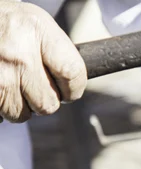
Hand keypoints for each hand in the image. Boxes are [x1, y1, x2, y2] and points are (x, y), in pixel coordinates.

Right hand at [0, 1, 86, 122]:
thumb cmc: (6, 22)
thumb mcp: (37, 25)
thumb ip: (57, 53)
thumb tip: (74, 85)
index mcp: (38, 31)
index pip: (72, 74)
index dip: (74, 89)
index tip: (69, 91)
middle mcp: (18, 53)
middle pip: (48, 103)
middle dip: (45, 99)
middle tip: (35, 84)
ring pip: (22, 114)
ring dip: (20, 105)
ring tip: (14, 83)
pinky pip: (1, 114)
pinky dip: (2, 106)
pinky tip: (1, 87)